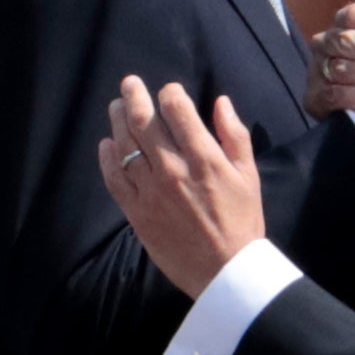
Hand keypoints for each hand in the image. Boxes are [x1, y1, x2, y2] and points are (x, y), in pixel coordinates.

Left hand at [100, 78, 264, 298]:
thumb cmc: (241, 221)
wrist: (224, 271)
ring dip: (118, 121)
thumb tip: (220, 102)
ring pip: (125, 146)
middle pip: (144, 122)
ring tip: (116, 107)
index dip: (170, 94)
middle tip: (129, 84)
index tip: (170, 92)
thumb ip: (234, 135)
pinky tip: (106, 145)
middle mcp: (173, 170)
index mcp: (204, 159)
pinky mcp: (136, 212)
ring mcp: (150, 191)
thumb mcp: (249, 175)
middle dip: (134, 96)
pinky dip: (107, 158)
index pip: (177, 111)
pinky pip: (114, 179)